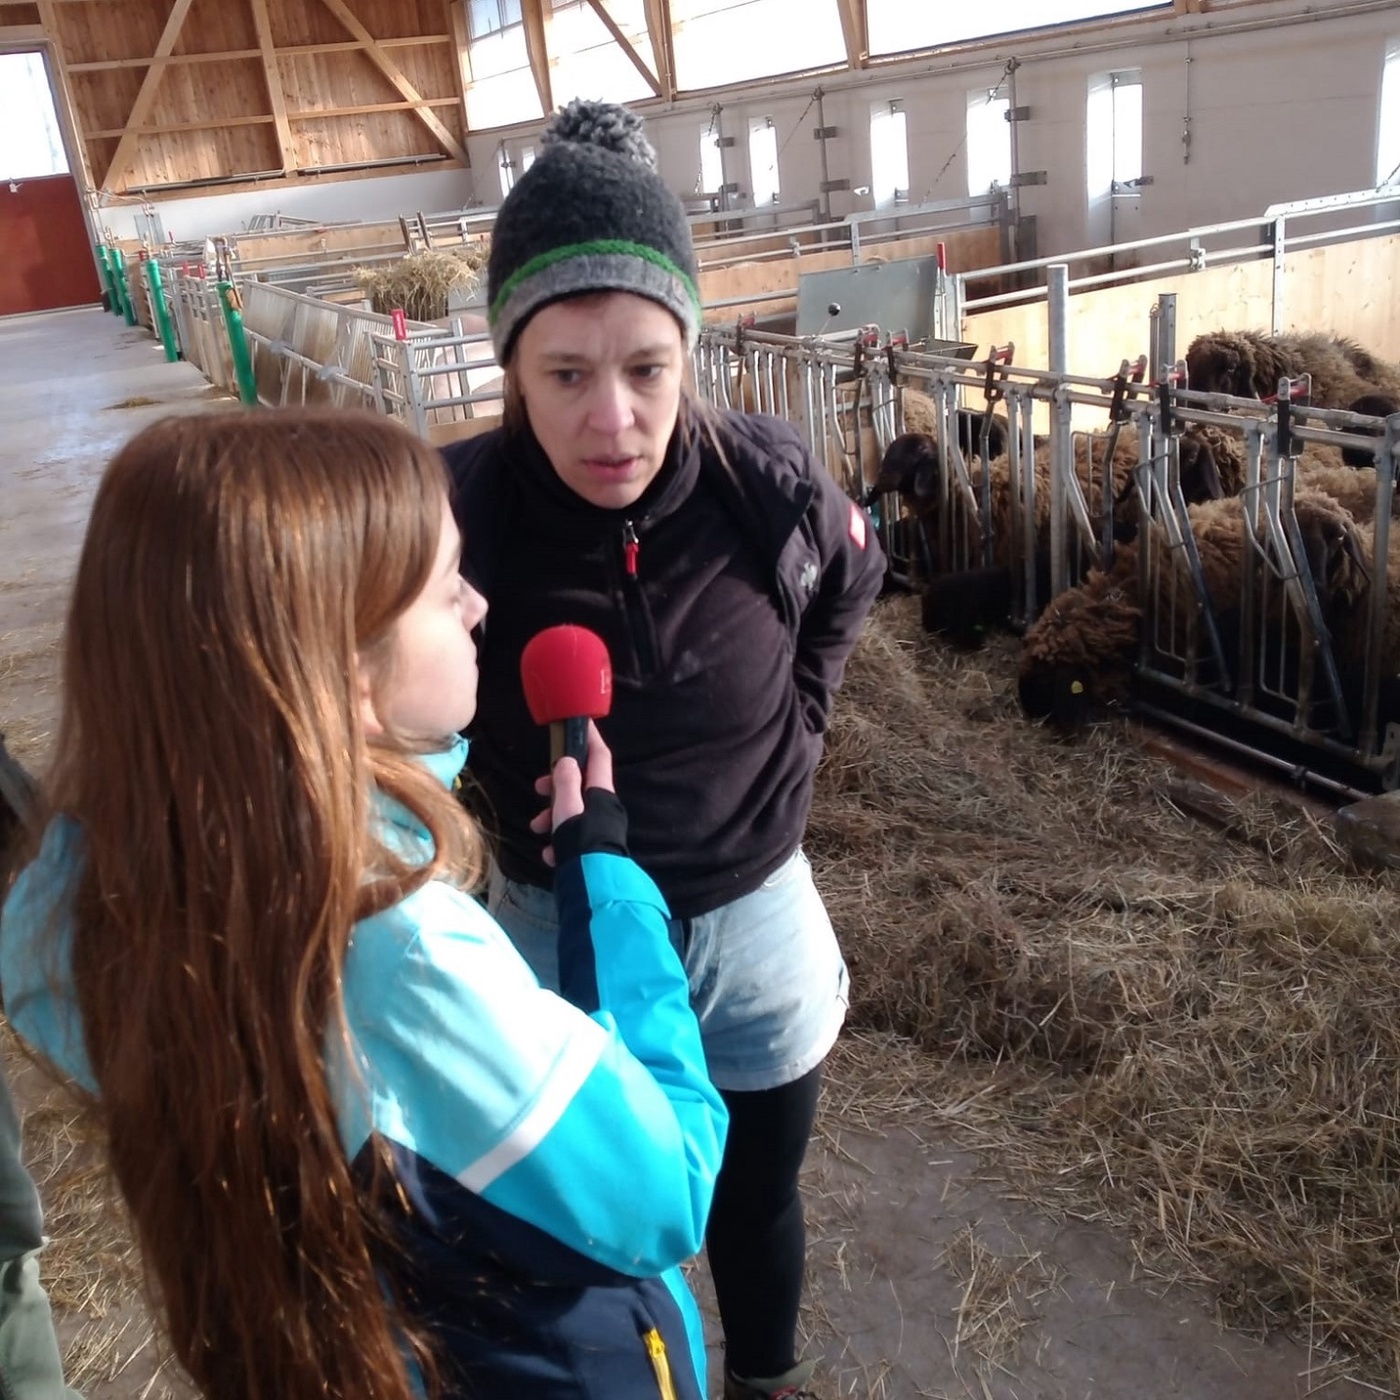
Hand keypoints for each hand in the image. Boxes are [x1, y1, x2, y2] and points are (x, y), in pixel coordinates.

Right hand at [529, 722, 615, 866]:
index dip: (590, 738)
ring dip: (552, 817)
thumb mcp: (567, 807)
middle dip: (556, 786)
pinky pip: (574, 837)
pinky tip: (551, 854)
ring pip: (573, 812)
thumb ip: (565, 782)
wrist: (592, 885)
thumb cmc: (579, 842)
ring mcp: (600, 828)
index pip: (599, 756)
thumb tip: (567, 761)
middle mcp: (605, 808)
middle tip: (538, 788)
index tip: (580, 723)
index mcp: (601, 793)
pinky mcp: (593, 848)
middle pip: (580, 785)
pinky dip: (559, 841)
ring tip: (538, 828)